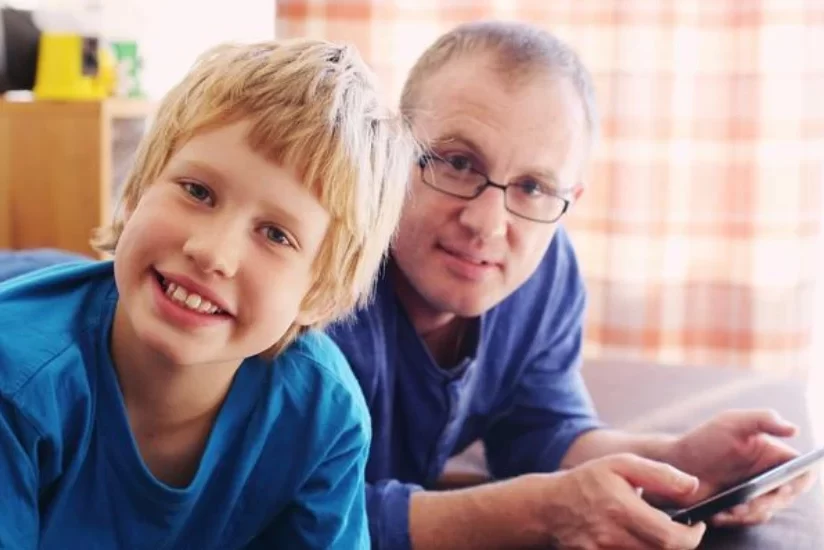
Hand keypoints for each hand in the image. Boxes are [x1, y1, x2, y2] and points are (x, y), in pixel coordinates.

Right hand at [535, 453, 705, 548]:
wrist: (548, 507)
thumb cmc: (588, 481)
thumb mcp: (621, 465)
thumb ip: (660, 474)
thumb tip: (694, 486)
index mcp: (621, 508)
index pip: (672, 537)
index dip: (693, 535)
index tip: (697, 525)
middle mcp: (612, 535)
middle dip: (680, 543)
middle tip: (682, 529)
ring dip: (660, 547)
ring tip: (656, 532)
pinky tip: (639, 540)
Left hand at [665, 409, 815, 525]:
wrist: (673, 462)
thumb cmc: (703, 439)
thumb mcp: (732, 422)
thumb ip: (763, 419)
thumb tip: (794, 429)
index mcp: (772, 455)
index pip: (801, 472)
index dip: (798, 482)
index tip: (784, 486)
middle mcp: (767, 476)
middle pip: (785, 497)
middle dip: (768, 503)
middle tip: (748, 503)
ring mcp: (752, 494)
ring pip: (765, 512)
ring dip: (749, 513)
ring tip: (729, 508)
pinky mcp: (737, 508)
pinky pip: (745, 521)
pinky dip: (734, 519)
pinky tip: (717, 514)